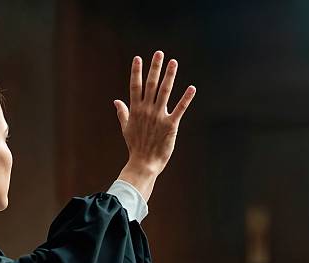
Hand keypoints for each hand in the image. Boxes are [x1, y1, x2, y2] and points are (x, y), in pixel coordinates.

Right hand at [115, 51, 195, 200]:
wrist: (144, 163)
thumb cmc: (135, 147)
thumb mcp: (126, 128)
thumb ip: (122, 113)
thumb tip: (116, 101)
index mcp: (136, 110)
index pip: (135, 86)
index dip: (137, 72)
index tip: (138, 58)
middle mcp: (146, 110)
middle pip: (150, 84)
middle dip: (155, 68)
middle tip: (159, 53)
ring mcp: (158, 117)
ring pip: (164, 92)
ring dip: (170, 76)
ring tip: (174, 62)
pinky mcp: (170, 125)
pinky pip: (179, 109)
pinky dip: (186, 98)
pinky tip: (192, 88)